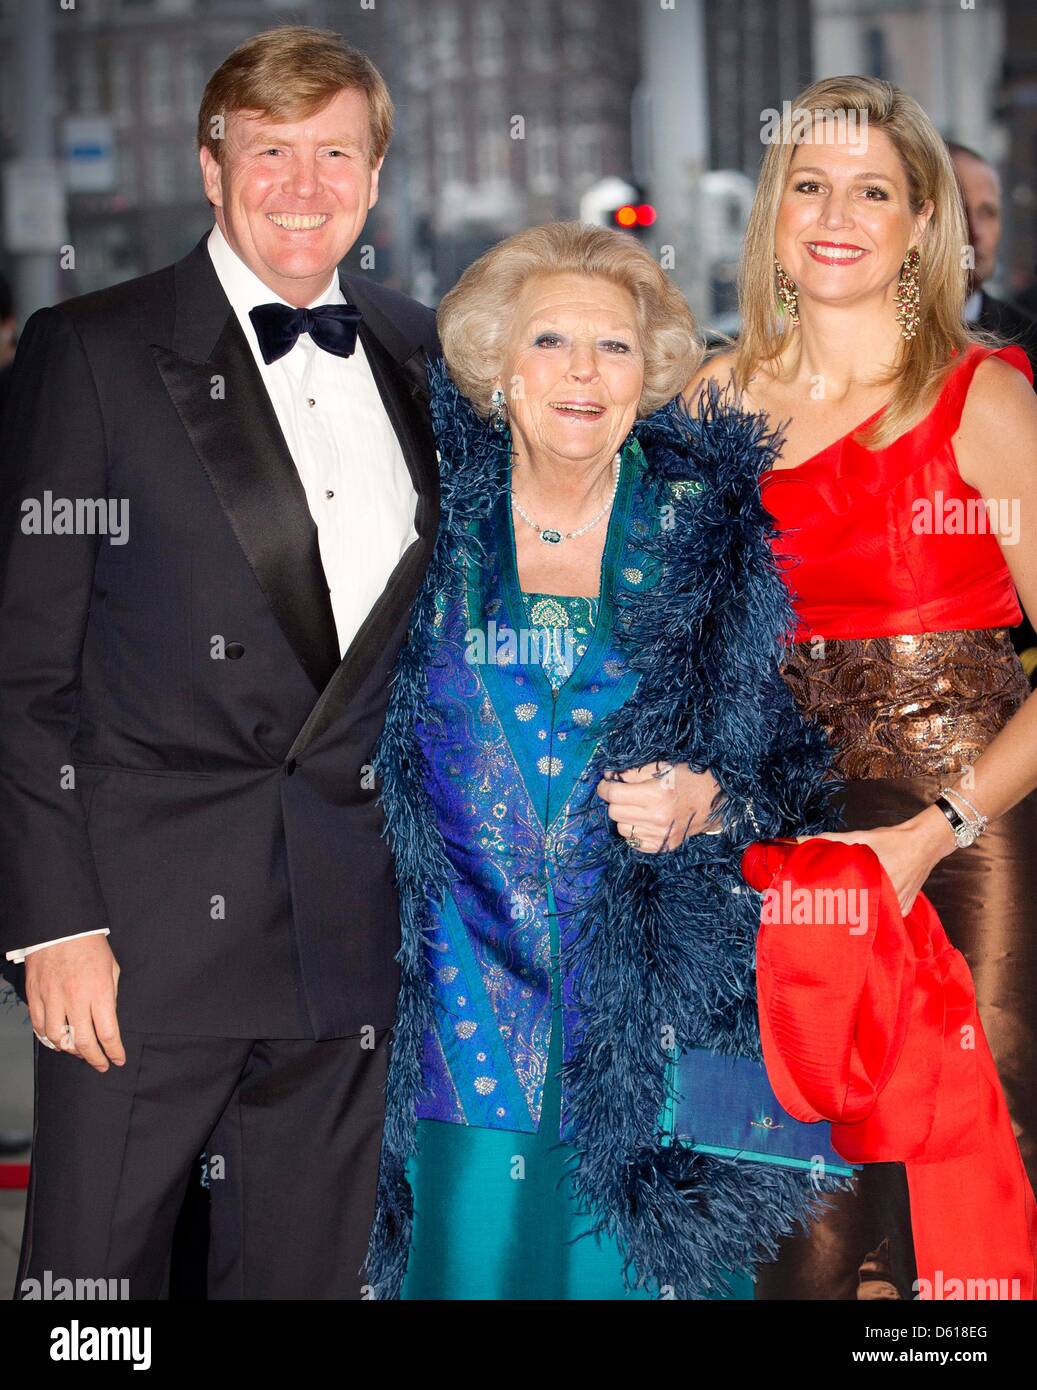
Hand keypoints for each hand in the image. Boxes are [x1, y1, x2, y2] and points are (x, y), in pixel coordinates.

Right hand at [24, 936, 124, 1071]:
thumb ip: (110, 996)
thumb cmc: (90, 946)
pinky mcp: (36, 996)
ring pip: (58, 1039)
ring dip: (71, 1051)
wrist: (61, 926)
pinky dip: (49, 1038)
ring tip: (80, 1051)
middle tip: (101, 1065)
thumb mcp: (111, 968)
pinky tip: (58, 1040)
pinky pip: (40, 1027)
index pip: (108, 1032)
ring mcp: (52, 998)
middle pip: (84, 1042)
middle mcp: (75, 998)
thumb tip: (108, 1020)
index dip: (114, 1051)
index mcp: (99, 991)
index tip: (118, 1059)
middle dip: (95, 1058)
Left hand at [595, 761, 723, 852]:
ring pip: (622, 828)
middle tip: (624, 794)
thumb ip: (632, 772)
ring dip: (625, 817)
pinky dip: (635, 831)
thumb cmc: (687, 779)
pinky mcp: (663, 846)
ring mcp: (661, 835)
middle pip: (614, 812)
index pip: (614, 794)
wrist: (713, 801)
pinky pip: (633, 842)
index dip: (605, 787)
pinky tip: (645, 821)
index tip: (606, 784)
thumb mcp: (661, 766)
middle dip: (615, 801)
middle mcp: (658, 818)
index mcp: (656, 794)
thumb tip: (607, 776)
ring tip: (638, 808)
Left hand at [805, 805, 957, 914]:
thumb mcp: (859, 837)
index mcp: (874, 885)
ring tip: (844, 912)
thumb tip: (799, 839)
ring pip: (874, 917)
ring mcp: (898, 909)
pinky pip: (886, 916)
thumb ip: (830, 840)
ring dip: (861, 914)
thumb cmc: (890, 840)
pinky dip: (877, 912)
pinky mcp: (905, 910)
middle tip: (826, 913)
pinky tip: (867, 909)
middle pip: (860, 914)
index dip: (831, 910)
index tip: (817, 912)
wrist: (924, 843)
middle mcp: (887, 901)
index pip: (848, 906)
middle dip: (843, 913)